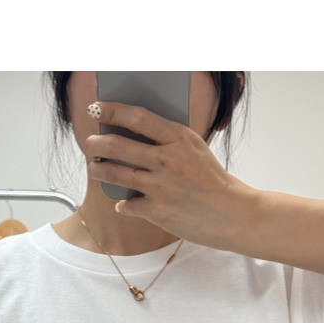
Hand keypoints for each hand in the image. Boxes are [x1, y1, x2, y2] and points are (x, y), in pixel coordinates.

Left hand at [85, 100, 256, 250]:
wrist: (233, 214)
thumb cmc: (213, 181)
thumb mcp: (195, 149)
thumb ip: (169, 140)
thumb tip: (135, 133)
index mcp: (179, 138)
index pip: (137, 117)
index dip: (112, 110)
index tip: (97, 108)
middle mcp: (167, 160)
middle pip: (117, 145)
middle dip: (96, 143)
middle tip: (91, 145)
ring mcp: (161, 186)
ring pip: (115, 174)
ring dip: (98, 170)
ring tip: (94, 168)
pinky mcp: (158, 211)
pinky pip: (128, 205)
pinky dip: (123, 205)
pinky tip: (123, 204)